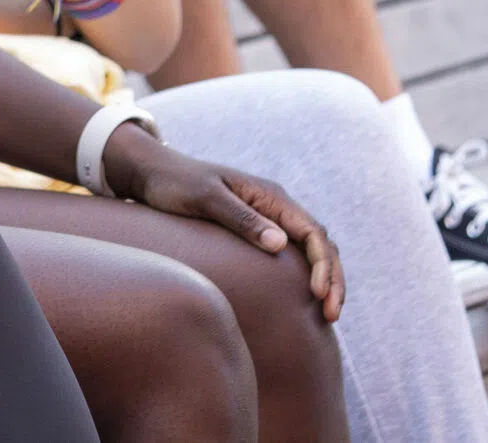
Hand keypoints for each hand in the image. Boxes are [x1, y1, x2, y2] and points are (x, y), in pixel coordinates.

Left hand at [106, 128, 343, 322]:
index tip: (318, 295)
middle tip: (332, 315)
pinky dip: (308, 275)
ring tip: (328, 313)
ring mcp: (269, 218)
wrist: (154, 172)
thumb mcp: (205, 198)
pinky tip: (306, 299)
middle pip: (321, 243)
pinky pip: (294, 254)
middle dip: (333, 278)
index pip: (313, 231)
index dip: (323, 264)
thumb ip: (241, 218)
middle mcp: (276, 206)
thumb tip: (281, 244)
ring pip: (312, 249)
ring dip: (326, 278)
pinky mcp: (257, 230)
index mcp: (270, 196)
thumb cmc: (175, 183)